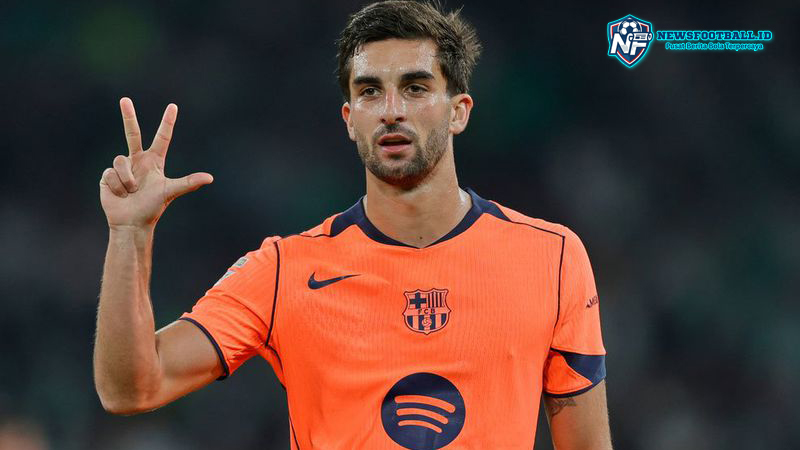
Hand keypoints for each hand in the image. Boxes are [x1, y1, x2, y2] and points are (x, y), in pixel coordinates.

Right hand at [100, 98, 212, 229]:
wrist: (131, 222)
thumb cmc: (152, 208)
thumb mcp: (171, 192)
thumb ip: (188, 182)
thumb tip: (210, 178)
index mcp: (154, 161)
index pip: (162, 137)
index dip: (167, 122)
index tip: (173, 106)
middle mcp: (138, 160)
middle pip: (132, 133)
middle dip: (128, 116)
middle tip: (125, 99)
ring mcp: (122, 167)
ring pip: (120, 161)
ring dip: (126, 180)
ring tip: (131, 191)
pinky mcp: (107, 174)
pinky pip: (110, 173)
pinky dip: (116, 186)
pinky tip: (119, 194)